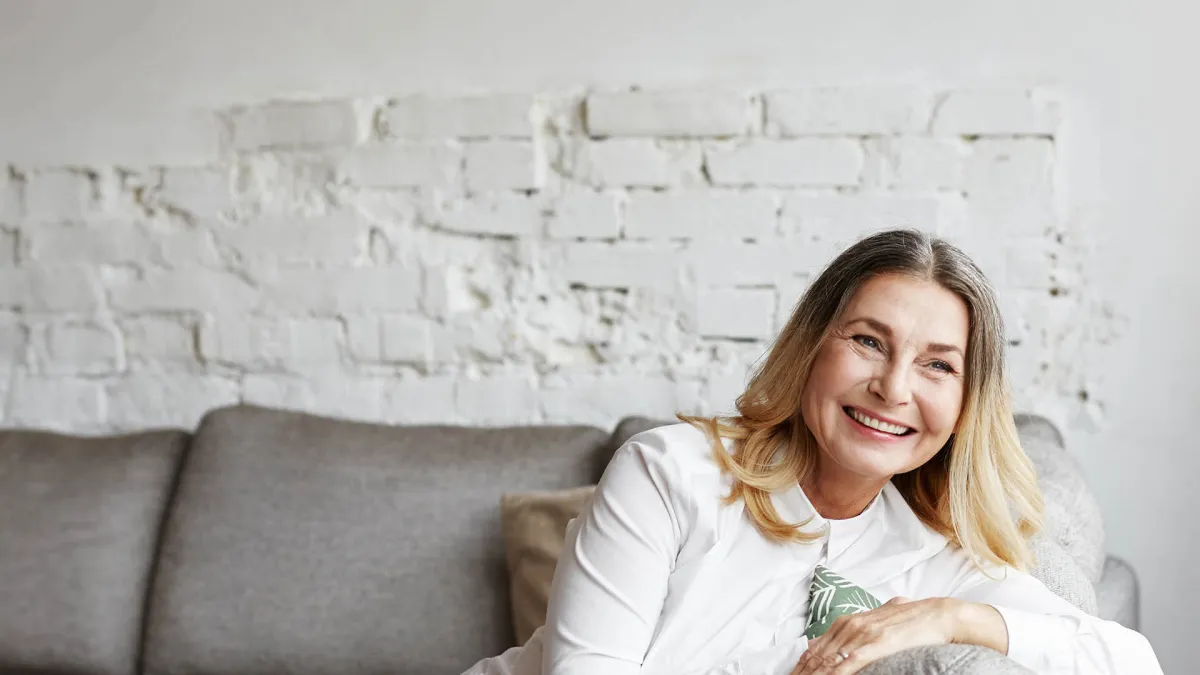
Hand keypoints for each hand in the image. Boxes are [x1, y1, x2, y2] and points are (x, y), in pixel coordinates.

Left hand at [789, 596, 959, 674]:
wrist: (936, 615)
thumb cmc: (908, 620)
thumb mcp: (876, 620)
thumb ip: (857, 627)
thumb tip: (843, 634)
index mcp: (847, 621)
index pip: (814, 648)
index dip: (800, 665)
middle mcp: (849, 626)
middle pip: (816, 656)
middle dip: (802, 672)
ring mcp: (861, 635)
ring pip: (828, 661)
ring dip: (814, 674)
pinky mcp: (876, 645)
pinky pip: (849, 663)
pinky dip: (834, 673)